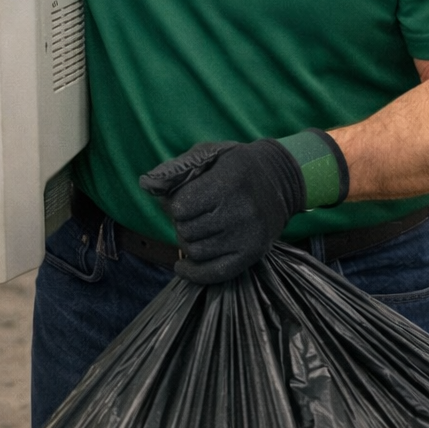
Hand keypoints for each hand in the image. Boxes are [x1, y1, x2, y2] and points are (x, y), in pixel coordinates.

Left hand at [138, 140, 306, 284]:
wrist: (280, 180)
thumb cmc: (236, 166)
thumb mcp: (209, 154)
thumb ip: (177, 169)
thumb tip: (148, 186)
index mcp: (228, 182)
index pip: (181, 207)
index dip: (175, 205)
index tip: (184, 200)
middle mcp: (240, 211)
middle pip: (186, 231)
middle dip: (181, 224)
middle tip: (192, 215)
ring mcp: (247, 236)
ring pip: (196, 252)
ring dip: (188, 243)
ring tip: (196, 230)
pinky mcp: (252, 254)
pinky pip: (214, 273)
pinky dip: (194, 273)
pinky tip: (182, 266)